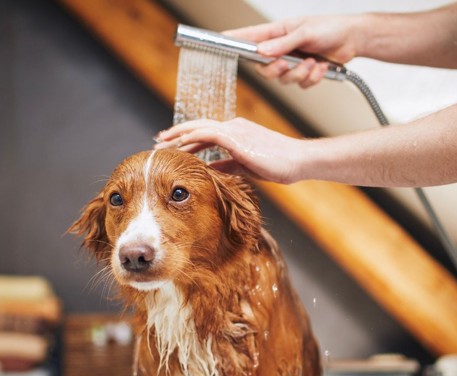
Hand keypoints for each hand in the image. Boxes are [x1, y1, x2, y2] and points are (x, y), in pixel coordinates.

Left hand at [154, 118, 309, 183]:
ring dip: (179, 134)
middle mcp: (233, 127)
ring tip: (162, 142)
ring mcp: (235, 130)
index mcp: (236, 132)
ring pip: (199, 127)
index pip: (205, 132)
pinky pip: (210, 134)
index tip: (170, 145)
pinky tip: (181, 144)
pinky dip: (193, 137)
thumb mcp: (246, 166)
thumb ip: (227, 164)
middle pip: (197, 126)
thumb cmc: (278, 164)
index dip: (186, 137)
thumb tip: (210, 167)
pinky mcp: (238, 138)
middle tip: (158, 140)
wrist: (299, 160)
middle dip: (176, 133)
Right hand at [224, 16, 361, 87]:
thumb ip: (283, 43)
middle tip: (287, 64)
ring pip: (282, 80)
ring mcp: (291, 62)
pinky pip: (299, 85)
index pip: (249, 37)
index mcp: (277, 33)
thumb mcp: (306, 32)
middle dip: (276, 70)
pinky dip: (312, 78)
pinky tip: (321, 67)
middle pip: (263, 68)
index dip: (232, 40)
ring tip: (314, 62)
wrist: (353, 39)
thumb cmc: (330, 28)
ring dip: (300, 74)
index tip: (218, 40)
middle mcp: (281, 48)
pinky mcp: (303, 73)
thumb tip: (262, 51)